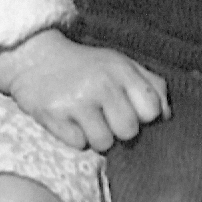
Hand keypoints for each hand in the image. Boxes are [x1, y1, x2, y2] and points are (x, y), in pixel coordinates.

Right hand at [0, 28, 169, 151]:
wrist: (35, 57)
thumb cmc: (86, 66)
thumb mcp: (121, 65)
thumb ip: (151, 85)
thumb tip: (167, 116)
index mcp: (121, 70)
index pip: (151, 110)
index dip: (143, 116)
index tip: (130, 110)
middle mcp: (101, 84)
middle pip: (128, 131)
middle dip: (118, 129)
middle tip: (105, 116)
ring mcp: (76, 100)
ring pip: (103, 143)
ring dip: (96, 137)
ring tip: (86, 120)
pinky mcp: (52, 115)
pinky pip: (77, 144)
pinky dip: (74, 138)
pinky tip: (68, 121)